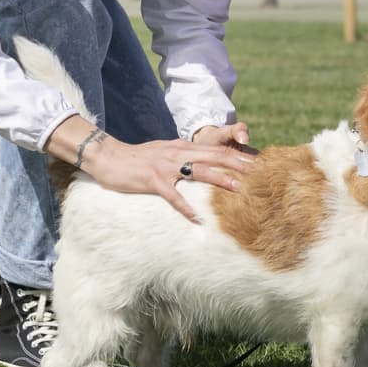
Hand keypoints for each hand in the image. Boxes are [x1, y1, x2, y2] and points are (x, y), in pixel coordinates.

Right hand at [46, 115, 255, 223]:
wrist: (109, 157)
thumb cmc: (137, 158)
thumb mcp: (164, 151)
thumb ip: (183, 155)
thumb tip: (200, 160)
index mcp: (182, 147)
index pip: (215, 149)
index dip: (236, 154)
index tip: (256, 161)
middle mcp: (178, 154)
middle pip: (214, 157)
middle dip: (238, 164)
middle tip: (259, 172)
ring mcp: (165, 167)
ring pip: (199, 172)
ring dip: (220, 180)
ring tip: (239, 189)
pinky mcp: (152, 181)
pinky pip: (173, 196)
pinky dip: (186, 208)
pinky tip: (197, 219)